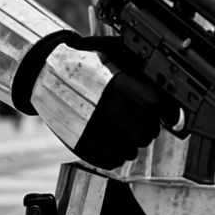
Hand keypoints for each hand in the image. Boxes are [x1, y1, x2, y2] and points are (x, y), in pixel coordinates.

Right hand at [30, 44, 178, 169]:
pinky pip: (111, 160)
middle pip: (147, 131)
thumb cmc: (87, 62)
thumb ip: (141, 69)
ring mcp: (92, 128)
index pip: (156, 105)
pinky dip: (117, 155)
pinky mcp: (79, 143)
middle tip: (142, 121)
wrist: (47, 72)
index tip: (163, 110)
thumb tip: (167, 87)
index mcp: (119, 83)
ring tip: (126, 133)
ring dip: (133, 143)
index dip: (163, 109)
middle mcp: (107, 107)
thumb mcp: (115, 54)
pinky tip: (114, 144)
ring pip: (131, 150)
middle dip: (149, 127)